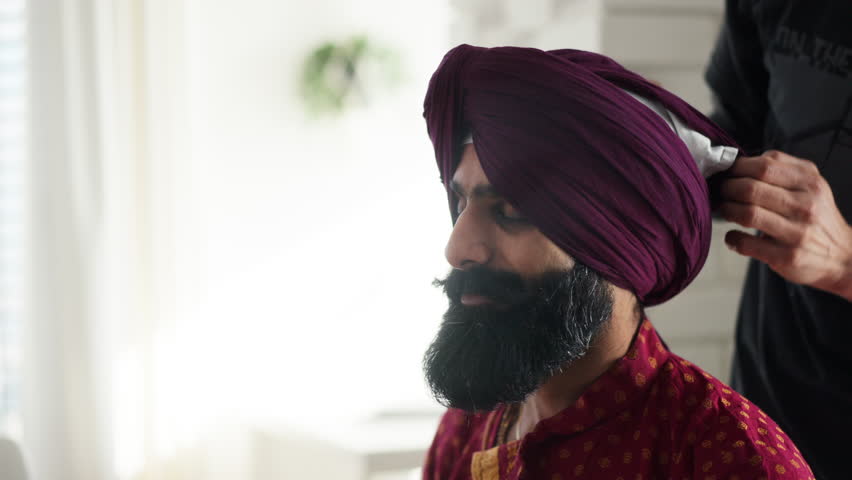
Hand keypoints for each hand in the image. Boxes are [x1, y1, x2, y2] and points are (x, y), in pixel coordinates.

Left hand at [718, 150, 851, 300]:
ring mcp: (797, 232)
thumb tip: (742, 162)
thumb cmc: (817, 218)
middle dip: (728, 188)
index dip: (738, 168)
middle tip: (722, 192)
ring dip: (727, 210)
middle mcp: (806, 205)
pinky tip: (733, 235)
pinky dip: (732, 238)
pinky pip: (747, 243)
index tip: (728, 172)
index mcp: (810, 182)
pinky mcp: (787, 256)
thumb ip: (783, 169)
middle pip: (752, 189)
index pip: (765, 166)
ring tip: (725, 210)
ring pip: (747, 214)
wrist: (842, 256)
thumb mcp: (811, 186)